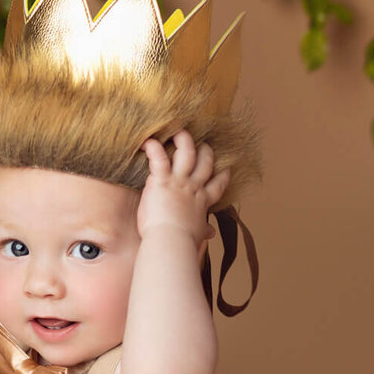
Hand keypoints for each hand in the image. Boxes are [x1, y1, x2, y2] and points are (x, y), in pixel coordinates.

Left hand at [139, 130, 228, 249]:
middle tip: (204, 143)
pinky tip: (148, 141)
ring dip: (184, 140)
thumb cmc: (181, 242)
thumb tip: (210, 233)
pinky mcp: (162, 181)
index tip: (225, 168)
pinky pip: (159, 158)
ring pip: (187, 152)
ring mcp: (179, 182)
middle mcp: (193, 188)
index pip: (217, 185)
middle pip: (205, 163)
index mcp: (202, 202)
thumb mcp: (196, 234)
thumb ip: (203, 230)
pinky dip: (153, 148)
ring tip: (179, 131)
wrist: (171, 242)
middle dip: (206, 152)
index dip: (222, 175)